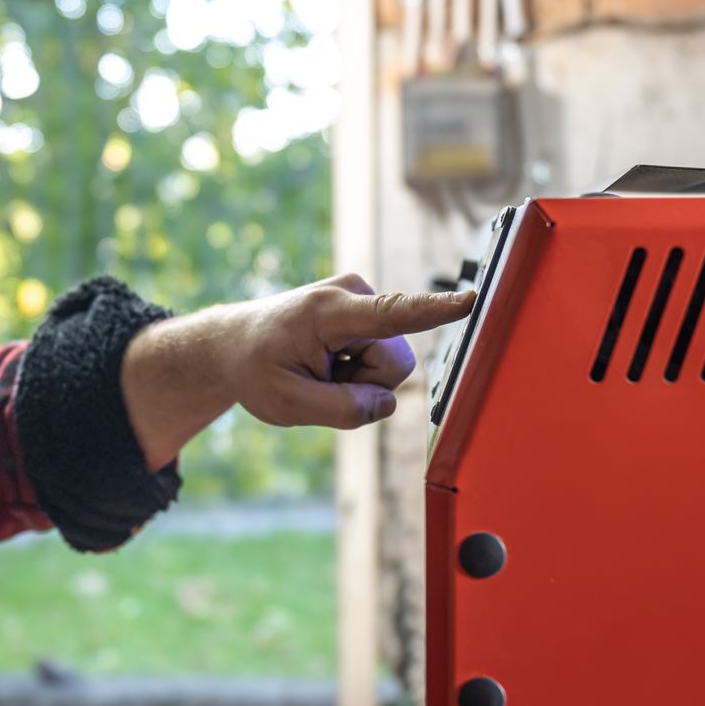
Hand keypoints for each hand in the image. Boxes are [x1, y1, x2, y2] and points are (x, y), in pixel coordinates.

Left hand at [219, 273, 475, 429]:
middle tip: (318, 380)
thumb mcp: (287, 404)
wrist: (234, 343)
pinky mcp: (367, 312)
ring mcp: (361, 300)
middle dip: (364, 385)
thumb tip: (387, 403)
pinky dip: (356, 371)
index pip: (394, 313)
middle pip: (394, 365)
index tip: (470, 299)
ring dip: (358, 380)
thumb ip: (343, 410)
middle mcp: (352, 294)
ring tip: (319, 369)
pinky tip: (327, 362)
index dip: (435, 311)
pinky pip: (382, 358)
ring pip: (390, 367)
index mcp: (329, 312)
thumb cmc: (255, 369)